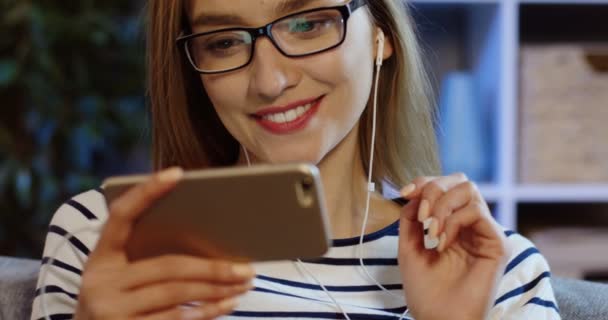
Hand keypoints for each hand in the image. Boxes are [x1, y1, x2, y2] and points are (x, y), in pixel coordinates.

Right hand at [75, 168, 254, 319]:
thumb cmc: (116, 304)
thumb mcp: (119, 278)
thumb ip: (146, 257)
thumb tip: (207, 239)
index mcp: (100, 258)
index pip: (121, 215)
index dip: (146, 192)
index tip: (176, 172)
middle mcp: (100, 282)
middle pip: (168, 265)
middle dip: (212, 267)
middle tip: (246, 267)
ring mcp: (111, 310)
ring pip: (177, 293)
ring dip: (217, 289)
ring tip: (243, 283)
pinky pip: (177, 319)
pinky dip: (207, 312)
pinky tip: (228, 304)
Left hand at [397, 173, 509, 319]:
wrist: (438, 319)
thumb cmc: (425, 289)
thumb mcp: (408, 246)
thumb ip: (411, 217)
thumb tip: (415, 192)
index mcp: (451, 224)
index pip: (445, 186)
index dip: (424, 182)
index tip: (405, 193)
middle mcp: (470, 225)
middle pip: (460, 181)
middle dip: (434, 189)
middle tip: (421, 215)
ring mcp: (485, 232)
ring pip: (469, 190)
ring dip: (442, 205)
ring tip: (431, 232)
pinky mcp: (497, 244)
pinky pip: (477, 212)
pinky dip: (454, 221)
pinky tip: (442, 244)